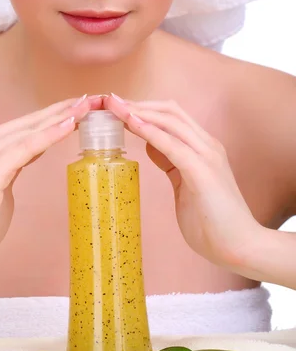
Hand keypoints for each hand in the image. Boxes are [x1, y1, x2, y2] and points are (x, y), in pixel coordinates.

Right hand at [0, 95, 100, 268]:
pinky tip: (70, 124)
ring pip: (32, 130)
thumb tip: (41, 143)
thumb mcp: (2, 180)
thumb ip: (17, 159)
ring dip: (63, 116)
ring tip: (88, 106)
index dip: (57, 112)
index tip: (84, 104)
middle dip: (66, 108)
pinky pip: (27, 147)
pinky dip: (50, 135)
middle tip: (94, 98)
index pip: (27, 123)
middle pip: (32, 121)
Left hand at [104, 95, 260, 269]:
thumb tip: (152, 146)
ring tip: (113, 108)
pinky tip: (131, 124)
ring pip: (170, 121)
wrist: (240, 247)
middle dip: (138, 104)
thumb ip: (172, 163)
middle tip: (109, 103)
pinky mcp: (201, 172)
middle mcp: (207, 145)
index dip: (144, 108)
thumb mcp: (186, 183)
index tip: (117, 108)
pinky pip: (172, 144)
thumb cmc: (213, 221)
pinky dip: (150, 131)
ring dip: (139, 111)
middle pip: (170, 111)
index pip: (172, 116)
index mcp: (204, 148)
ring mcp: (207, 156)